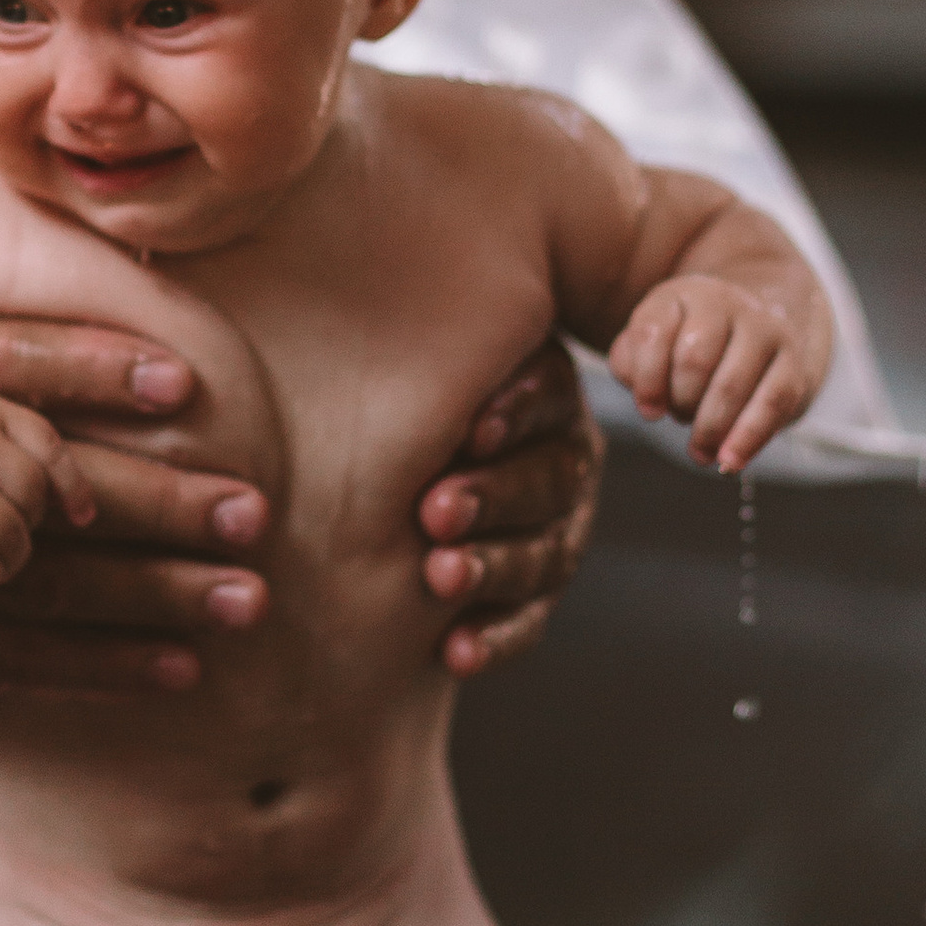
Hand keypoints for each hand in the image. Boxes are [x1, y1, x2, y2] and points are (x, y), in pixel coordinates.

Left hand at [416, 338, 602, 676]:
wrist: (408, 468)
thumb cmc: (399, 389)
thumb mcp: (415, 357)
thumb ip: (408, 341)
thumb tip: (361, 273)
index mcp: (543, 390)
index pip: (547, 392)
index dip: (517, 410)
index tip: (471, 429)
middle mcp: (563, 457)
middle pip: (549, 477)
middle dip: (493, 496)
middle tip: (433, 512)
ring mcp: (559, 527)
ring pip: (544, 552)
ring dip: (491, 568)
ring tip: (439, 578)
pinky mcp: (539, 591)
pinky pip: (529, 619)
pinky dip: (494, 637)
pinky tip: (455, 652)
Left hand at [607, 273, 817, 471]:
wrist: (758, 325)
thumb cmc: (691, 342)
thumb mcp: (655, 339)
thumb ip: (631, 363)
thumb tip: (648, 402)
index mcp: (681, 294)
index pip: (653, 331)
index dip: (645, 378)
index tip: (647, 411)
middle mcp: (725, 303)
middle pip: (694, 359)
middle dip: (681, 402)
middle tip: (680, 419)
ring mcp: (763, 330)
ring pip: (731, 384)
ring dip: (710, 427)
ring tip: (699, 451)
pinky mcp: (792, 362)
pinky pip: (772, 403)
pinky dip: (748, 438)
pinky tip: (730, 462)